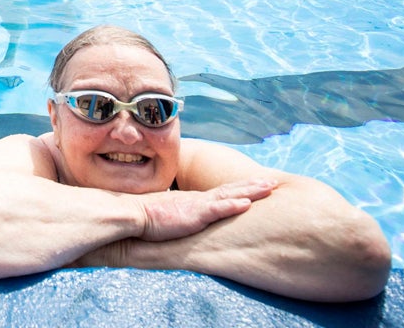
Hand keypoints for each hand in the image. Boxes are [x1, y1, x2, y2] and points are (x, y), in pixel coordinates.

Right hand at [136, 179, 276, 243]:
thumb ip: (177, 217)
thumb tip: (176, 221)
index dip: (239, 187)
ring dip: (251, 191)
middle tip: (272, 181)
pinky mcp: (194, 214)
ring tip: (269, 187)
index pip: (221, 192)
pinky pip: (218, 209)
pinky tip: (248, 203)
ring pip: (230, 195)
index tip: (255, 184)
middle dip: (253, 185)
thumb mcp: (167, 216)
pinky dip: (233, 205)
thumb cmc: (144, 217)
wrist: (131, 213)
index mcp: (193, 200)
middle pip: (230, 189)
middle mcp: (198, 199)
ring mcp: (198, 205)